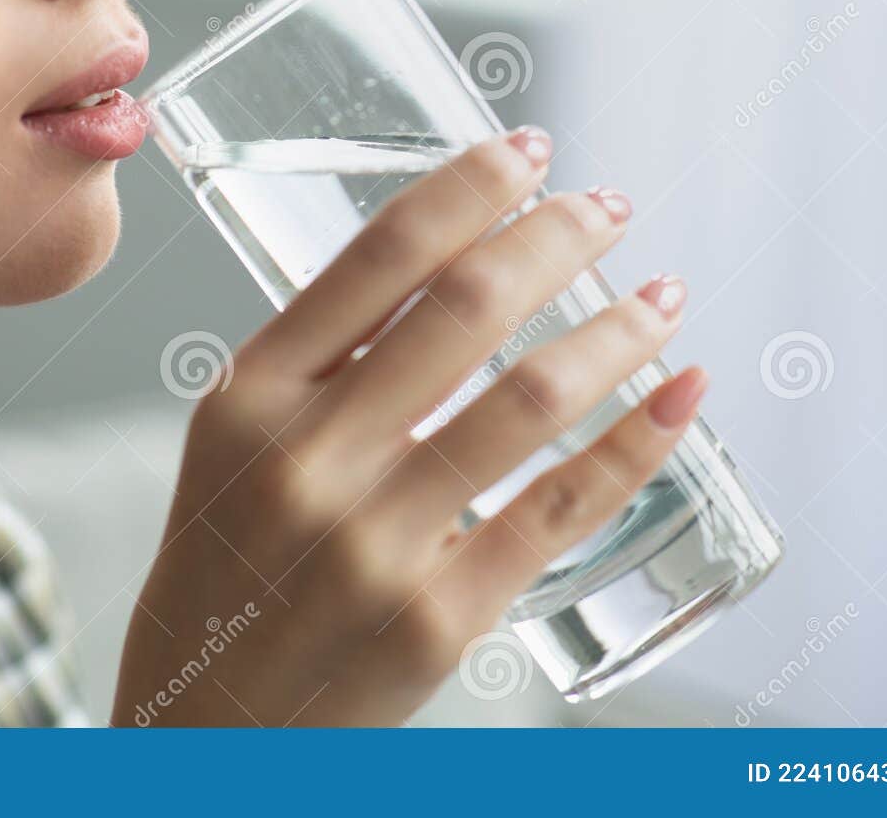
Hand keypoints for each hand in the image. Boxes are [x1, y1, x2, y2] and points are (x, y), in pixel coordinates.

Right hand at [113, 127, 705, 725]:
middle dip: (558, 237)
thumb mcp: (232, 451)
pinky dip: (634, 443)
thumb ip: (318, 367)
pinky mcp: (437, 618)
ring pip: (528, 399)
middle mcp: (307, 460)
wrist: (209, 734)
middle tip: (611, 209)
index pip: (377, 257)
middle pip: (465, 308)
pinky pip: (558, 509)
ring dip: (616, 331)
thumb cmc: (225, 578)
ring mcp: (374, 543)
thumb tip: (452, 272)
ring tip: (663, 298)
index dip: (468, 187)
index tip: (527, 152)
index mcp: (248, 398)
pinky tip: (678, 397)